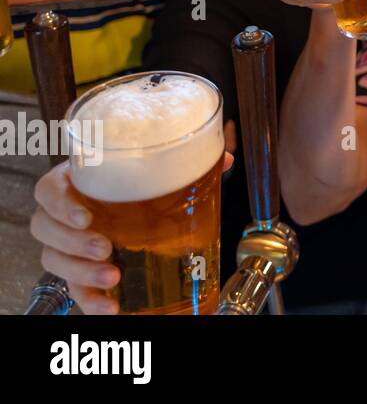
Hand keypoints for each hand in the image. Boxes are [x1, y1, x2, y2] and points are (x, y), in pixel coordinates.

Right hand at [30, 152, 234, 314]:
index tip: (86, 216)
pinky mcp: (79, 270)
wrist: (145, 209)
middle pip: (45, 228)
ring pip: (53, 259)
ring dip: (80, 271)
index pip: (48, 190)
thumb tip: (225, 157)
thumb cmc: (141, 184)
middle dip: (73, 243)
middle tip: (106, 247)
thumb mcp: (160, 170)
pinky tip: (110, 305)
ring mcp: (69, 244)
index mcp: (79, 181)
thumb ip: (187, 162)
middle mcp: (66, 214)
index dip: (59, 203)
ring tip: (112, 275)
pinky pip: (73, 288)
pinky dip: (89, 299)